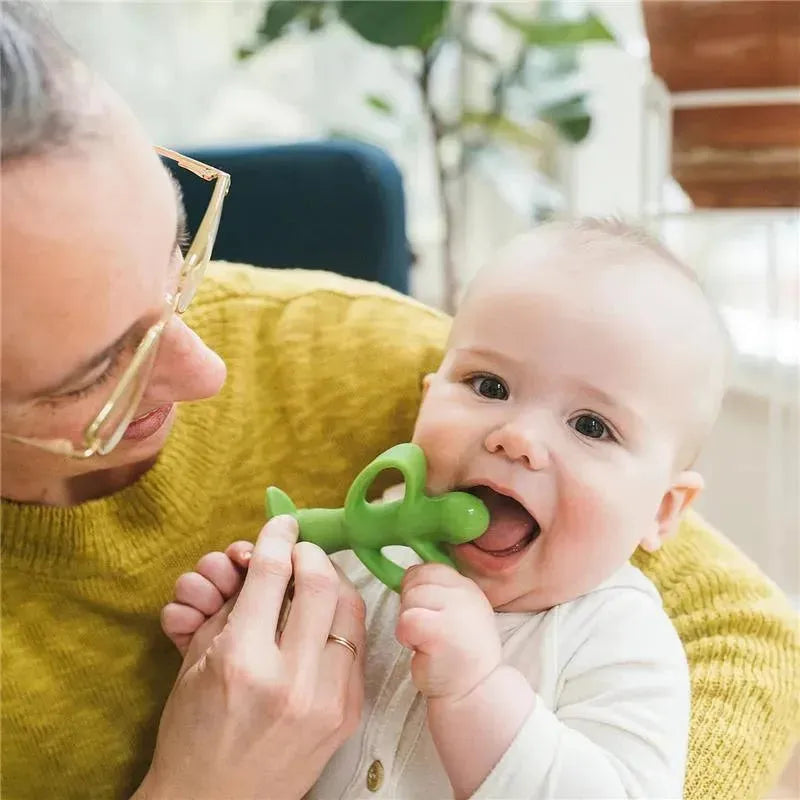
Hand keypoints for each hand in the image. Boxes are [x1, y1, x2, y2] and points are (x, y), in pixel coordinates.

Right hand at [137, 516, 365, 799]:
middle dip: (310, 553)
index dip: (277, 537)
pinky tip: (325, 616)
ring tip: (315, 579)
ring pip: (351, 609)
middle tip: (300, 551)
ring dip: (333, 582)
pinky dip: (342, 620)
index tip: (283, 523)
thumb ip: (234, 603)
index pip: (272, 572)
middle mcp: (291, 678)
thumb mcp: (197, 659)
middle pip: (320, 581)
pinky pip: (358, 644)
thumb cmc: (193, 730)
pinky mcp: (349, 714)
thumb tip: (265, 558)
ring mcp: (328, 700)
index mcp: (242, 661)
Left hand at [395, 563, 501, 701]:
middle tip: (427, 632)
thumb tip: (408, 574)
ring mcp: (454, 611)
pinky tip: (420, 649)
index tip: (428, 613)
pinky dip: (405, 636)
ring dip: (408, 622)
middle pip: (415, 581)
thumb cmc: (458, 656)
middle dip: (411, 605)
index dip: (419, 589)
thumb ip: (439, 591)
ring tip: (426, 641)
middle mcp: (465, 594)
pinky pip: (405, 620)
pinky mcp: (438, 631)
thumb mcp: (457, 613)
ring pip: (408, 598)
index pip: (430, 569)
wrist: (474, 693)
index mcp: (468, 587)